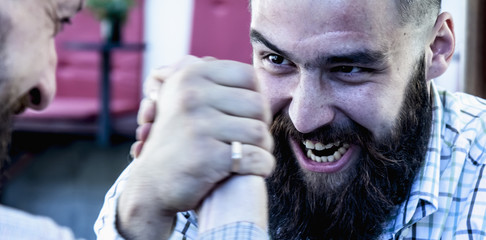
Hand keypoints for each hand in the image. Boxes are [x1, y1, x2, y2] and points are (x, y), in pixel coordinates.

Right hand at [117, 57, 274, 238]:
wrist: (152, 184)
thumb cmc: (180, 139)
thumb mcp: (184, 99)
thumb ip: (212, 81)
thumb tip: (251, 72)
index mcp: (189, 75)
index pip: (248, 75)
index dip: (255, 96)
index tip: (245, 116)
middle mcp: (191, 95)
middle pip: (257, 104)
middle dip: (260, 125)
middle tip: (249, 140)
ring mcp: (198, 126)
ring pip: (259, 132)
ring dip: (263, 148)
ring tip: (250, 155)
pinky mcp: (207, 157)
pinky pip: (257, 158)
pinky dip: (261, 166)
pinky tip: (250, 169)